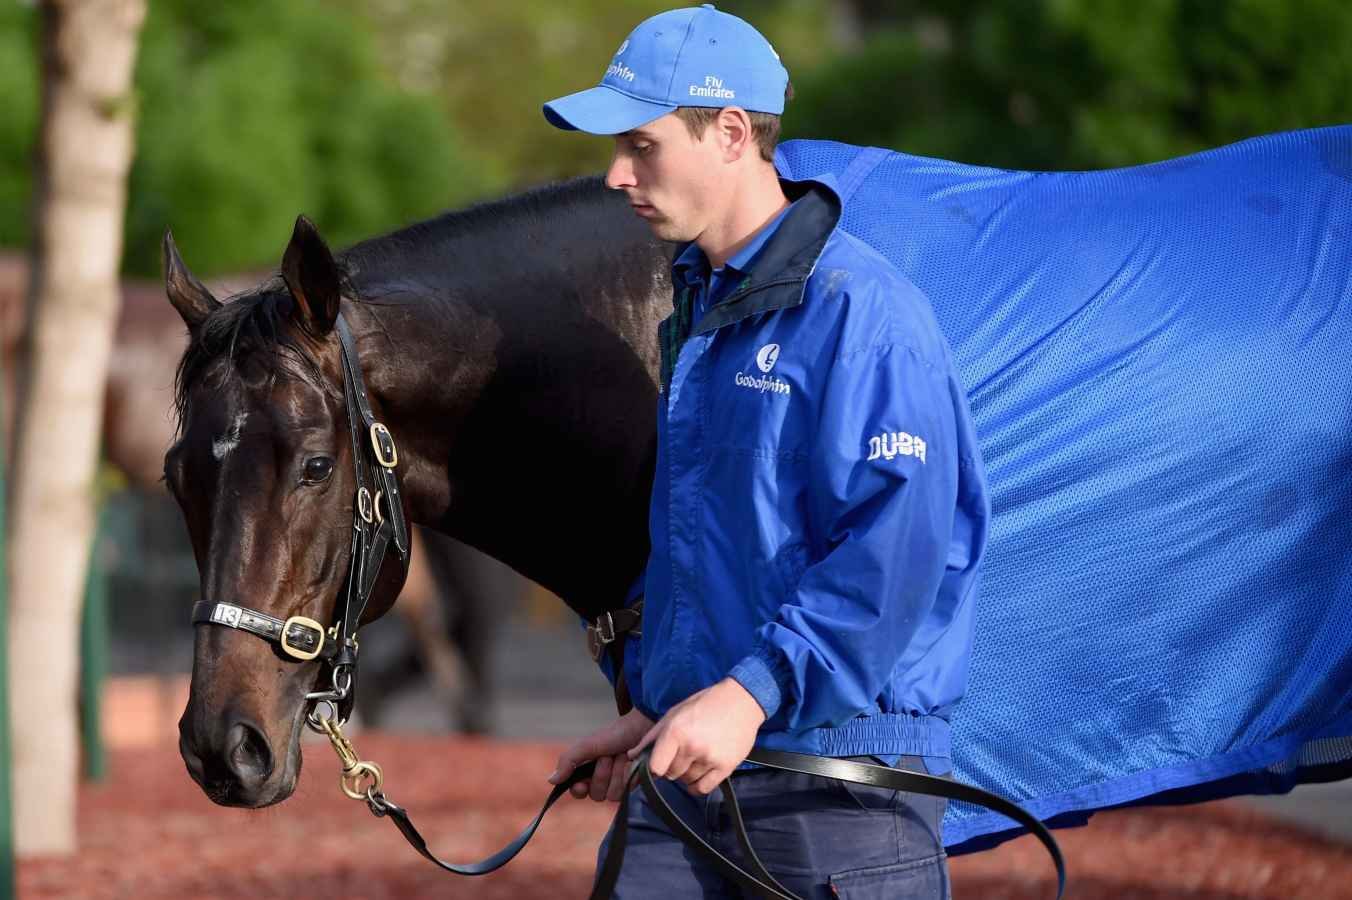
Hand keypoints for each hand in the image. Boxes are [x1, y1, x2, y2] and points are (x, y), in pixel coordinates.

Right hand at [547, 707, 653, 801]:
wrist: (641, 728)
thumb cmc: (614, 734)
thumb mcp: (587, 745)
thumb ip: (568, 761)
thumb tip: (551, 780)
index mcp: (588, 771)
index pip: (578, 792)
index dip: (578, 790)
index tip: (581, 784)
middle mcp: (603, 780)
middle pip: (595, 795)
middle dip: (601, 773)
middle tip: (607, 755)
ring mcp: (619, 784)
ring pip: (610, 795)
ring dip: (615, 772)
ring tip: (621, 755)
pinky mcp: (634, 786)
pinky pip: (625, 792)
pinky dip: (626, 775)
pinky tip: (631, 762)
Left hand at [627, 677, 765, 796]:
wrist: (741, 701)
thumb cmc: (704, 705)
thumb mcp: (674, 713)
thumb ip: (652, 736)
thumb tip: (631, 755)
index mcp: (676, 731)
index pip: (655, 767)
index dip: (655, 767)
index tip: (660, 762)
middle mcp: (691, 747)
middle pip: (670, 775)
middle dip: (672, 767)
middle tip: (682, 753)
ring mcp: (709, 758)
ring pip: (686, 781)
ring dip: (687, 774)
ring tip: (695, 756)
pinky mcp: (726, 767)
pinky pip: (703, 788)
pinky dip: (698, 785)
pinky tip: (700, 772)